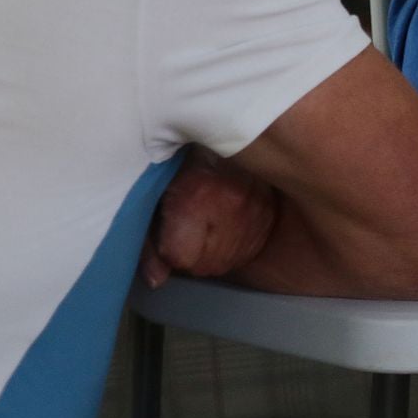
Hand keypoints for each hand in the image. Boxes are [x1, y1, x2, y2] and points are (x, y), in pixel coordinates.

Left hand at [139, 147, 278, 287]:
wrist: (227, 137)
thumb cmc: (182, 164)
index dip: (168, 247)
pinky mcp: (269, 218)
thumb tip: (156, 281)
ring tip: (205, 222)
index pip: (179, 257)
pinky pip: (243, 254)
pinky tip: (223, 223)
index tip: (169, 228)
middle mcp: (232, 209)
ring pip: (222, 263)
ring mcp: (256, 215)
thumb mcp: (154, 197)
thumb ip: (148, 241)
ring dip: (209, 252)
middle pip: (201, 265)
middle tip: (186, 224)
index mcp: (196, 198)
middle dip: (188, 253)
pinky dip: (230, 245)